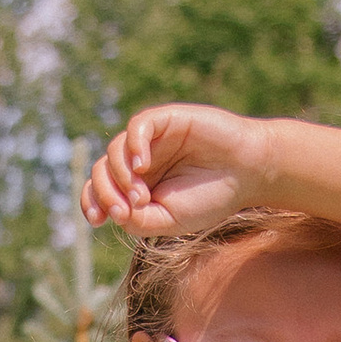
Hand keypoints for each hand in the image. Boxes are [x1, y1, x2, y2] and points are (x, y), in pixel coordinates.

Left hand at [81, 103, 270, 240]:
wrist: (248, 174)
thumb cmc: (211, 198)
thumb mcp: (169, 221)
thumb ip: (137, 221)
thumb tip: (112, 211)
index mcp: (137, 185)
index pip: (100, 189)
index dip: (92, 202)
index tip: (99, 220)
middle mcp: (139, 160)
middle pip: (101, 171)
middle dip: (106, 194)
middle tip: (126, 212)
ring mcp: (151, 139)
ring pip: (114, 151)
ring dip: (120, 178)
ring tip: (142, 198)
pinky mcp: (165, 120)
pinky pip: (137, 127)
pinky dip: (133, 146)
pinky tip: (142, 166)